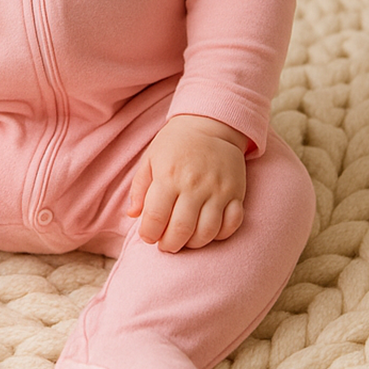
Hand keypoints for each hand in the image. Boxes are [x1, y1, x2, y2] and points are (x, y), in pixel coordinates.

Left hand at [127, 114, 246, 251]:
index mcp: (168, 176)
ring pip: (207, 232)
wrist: (209, 124)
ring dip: (193, 244)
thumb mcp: (150, 159)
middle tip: (165, 243)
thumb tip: (132, 215)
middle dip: (169, 244)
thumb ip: (139, 188)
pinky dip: (220, 235)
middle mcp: (194, 184)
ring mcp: (217, 190)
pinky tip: (208, 231)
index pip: (155, 218)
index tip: (148, 236)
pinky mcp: (236, 193)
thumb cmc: (175, 144)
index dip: (149, 234)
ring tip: (185, 239)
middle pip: (181, 230)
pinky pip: (232, 224)